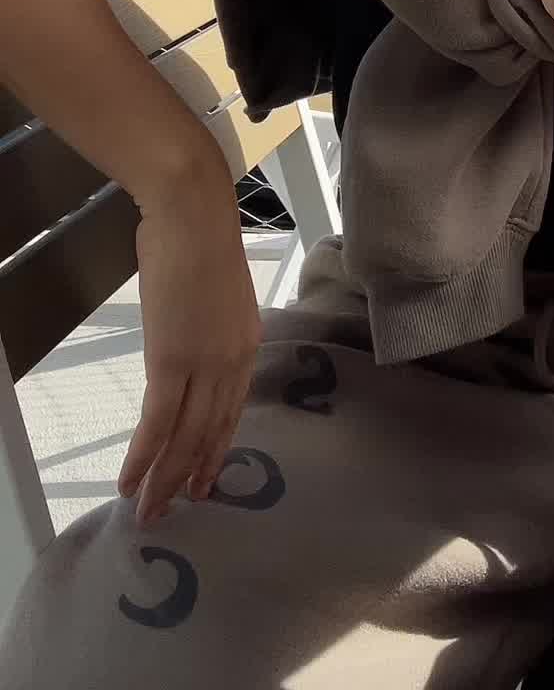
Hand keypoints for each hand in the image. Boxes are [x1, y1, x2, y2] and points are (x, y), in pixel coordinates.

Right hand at [118, 179, 262, 526]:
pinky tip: (131, 481)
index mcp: (247, 345)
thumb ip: (210, 327)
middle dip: (190, 475)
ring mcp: (205, 365)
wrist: (194, 217)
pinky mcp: (173, 362)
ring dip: (164, 478)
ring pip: (185, 437)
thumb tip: (191, 341)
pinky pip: (158, 422)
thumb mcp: (216, 294)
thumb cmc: (200, 242)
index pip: (232, 410)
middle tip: (173, 510)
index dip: (216, 448)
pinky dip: (144, 456)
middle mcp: (233, 363)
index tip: (204, 478)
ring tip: (148, 511)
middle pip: (210, 432)